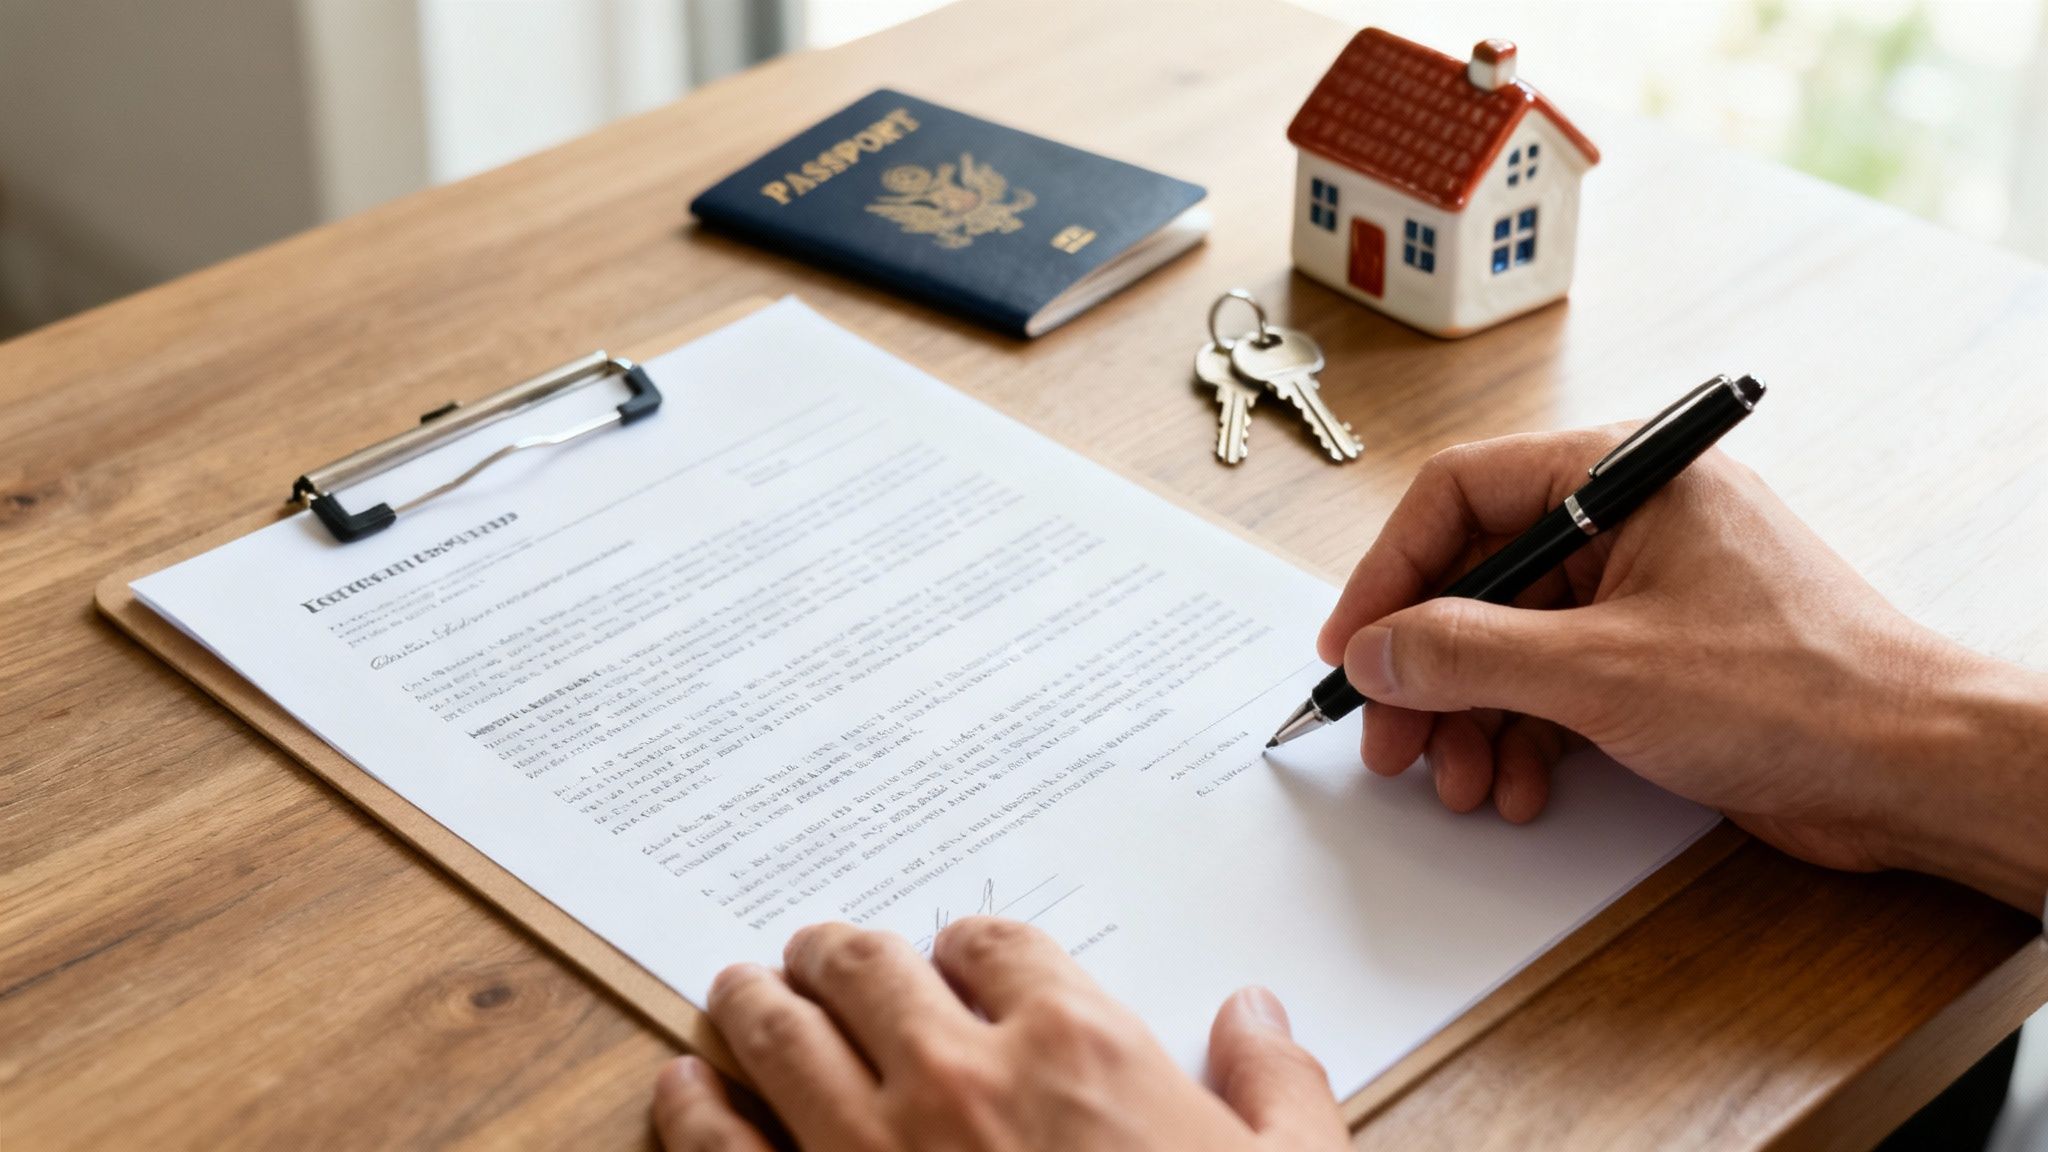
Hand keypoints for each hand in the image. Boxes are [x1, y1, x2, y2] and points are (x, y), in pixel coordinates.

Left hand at [652, 918, 1348, 1151]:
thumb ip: (1274, 1084)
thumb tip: (1258, 1013)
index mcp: (1076, 1048)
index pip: (992, 945)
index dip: (964, 945)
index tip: (952, 956)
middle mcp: (960, 1079)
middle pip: (869, 970)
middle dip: (839, 954)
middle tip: (818, 952)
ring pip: (783, 1036)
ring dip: (757, 1003)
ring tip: (739, 991)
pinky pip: (722, 1147)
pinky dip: (694, 1106)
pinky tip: (683, 1087)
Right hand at [1318, 430, 2047, 910]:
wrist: (1916, 771)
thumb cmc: (1802, 690)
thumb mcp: (1602, 671)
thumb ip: (1467, 652)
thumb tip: (1377, 649)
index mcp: (1623, 476)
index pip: (1460, 494)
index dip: (1389, 573)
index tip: (1353, 647)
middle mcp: (1630, 523)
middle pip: (1478, 580)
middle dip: (1429, 670)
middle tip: (1391, 740)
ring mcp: (1645, 594)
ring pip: (1511, 644)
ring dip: (1473, 720)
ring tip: (1462, 782)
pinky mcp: (1660, 661)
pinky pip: (1557, 686)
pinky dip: (1526, 738)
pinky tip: (1519, 787)